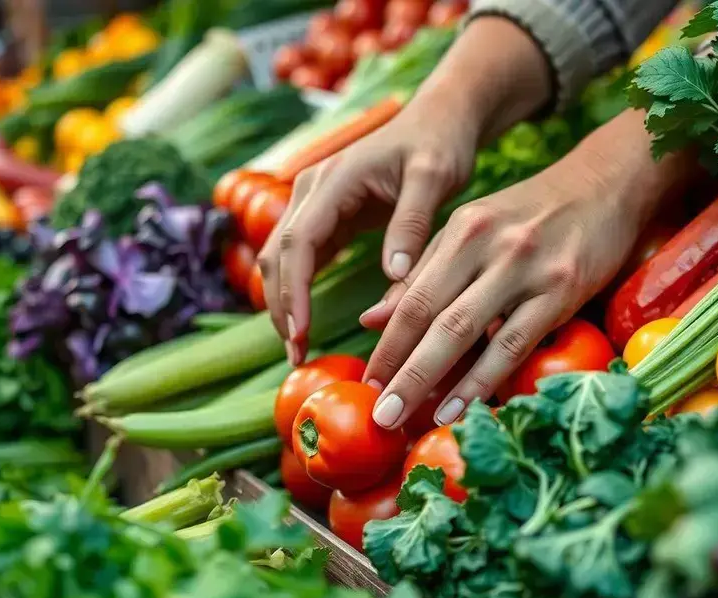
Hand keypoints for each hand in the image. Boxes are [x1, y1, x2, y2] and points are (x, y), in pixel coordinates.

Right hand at [259, 93, 477, 363]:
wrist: (438, 121)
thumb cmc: (439, 145)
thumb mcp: (434, 177)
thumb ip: (412, 223)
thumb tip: (394, 274)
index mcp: (334, 179)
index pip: (298, 241)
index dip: (294, 289)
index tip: (299, 331)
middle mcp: (312, 189)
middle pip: (278, 255)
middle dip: (281, 307)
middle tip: (296, 355)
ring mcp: (314, 203)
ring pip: (281, 260)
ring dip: (283, 304)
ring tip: (297, 351)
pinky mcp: (325, 217)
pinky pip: (300, 260)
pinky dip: (297, 293)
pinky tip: (305, 327)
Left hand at [360, 110, 696, 428]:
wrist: (607, 184)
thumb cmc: (535, 213)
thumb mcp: (474, 230)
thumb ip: (426, 273)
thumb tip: (371, 319)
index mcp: (461, 230)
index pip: (411, 296)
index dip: (386, 343)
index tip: (367, 382)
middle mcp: (486, 246)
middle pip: (430, 317)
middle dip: (399, 370)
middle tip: (378, 414)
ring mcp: (525, 267)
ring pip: (465, 332)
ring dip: (431, 380)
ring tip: (406, 417)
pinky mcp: (562, 288)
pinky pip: (514, 342)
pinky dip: (483, 379)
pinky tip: (461, 406)